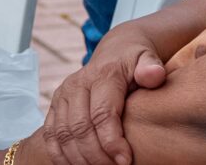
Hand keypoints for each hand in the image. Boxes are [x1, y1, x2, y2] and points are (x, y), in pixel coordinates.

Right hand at [42, 23, 165, 164]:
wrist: (116, 51)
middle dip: (96, 156)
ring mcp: (63, 96)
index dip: (111, 141)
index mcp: (102, 74)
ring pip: (63, 135)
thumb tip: (154, 75)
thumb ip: (152, 69)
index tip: (125, 161)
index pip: (102, 113)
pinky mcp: (54, 106)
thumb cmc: (136, 62)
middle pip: (80, 128)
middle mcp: (77, 84)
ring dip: (79, 159)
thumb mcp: (148, 59)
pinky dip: (60, 156)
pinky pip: (51, 136)